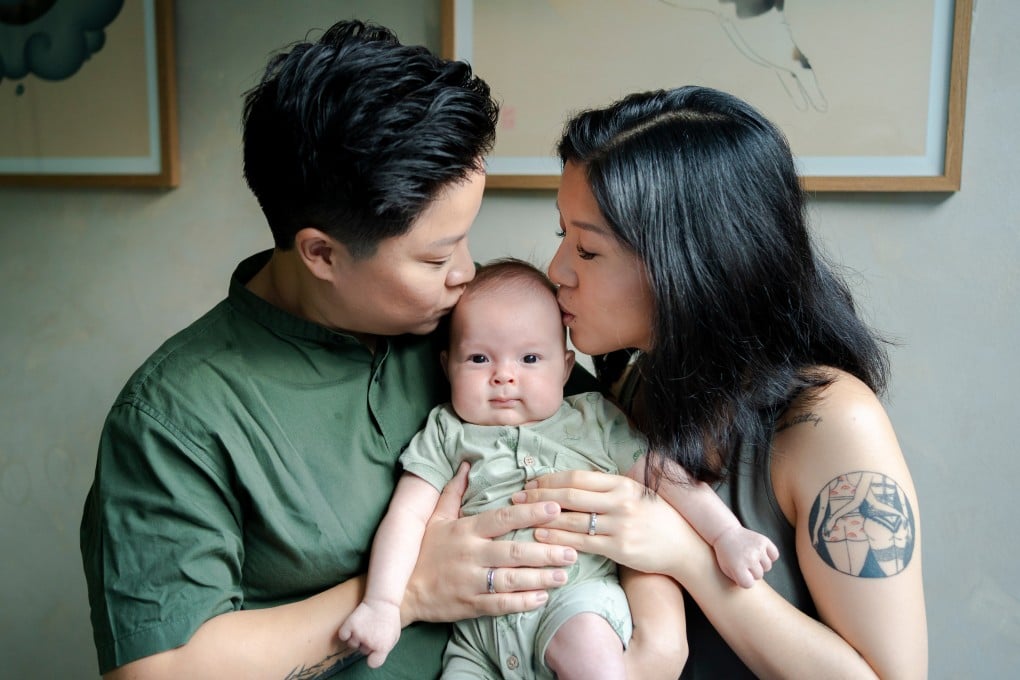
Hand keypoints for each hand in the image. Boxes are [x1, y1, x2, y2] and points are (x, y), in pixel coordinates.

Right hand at [338, 599, 399, 668]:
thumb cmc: (389, 618)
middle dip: (366, 643)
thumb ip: (386, 647)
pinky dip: (345, 633)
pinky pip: (343, 636)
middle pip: (363, 651)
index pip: (374, 663)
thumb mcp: (394, 635)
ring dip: (356, 638)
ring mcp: (359, 634)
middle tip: (372, 630)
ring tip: (364, 626)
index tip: (374, 651)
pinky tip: (352, 627)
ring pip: (352, 644)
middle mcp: (370, 642)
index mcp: (383, 646)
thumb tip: (375, 655)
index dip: (373, 658)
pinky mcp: (350, 625)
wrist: (383, 600)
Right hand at [402, 463, 577, 624]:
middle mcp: (471, 555)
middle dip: (546, 551)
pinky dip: (523, 602)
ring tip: (564, 574)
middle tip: (572, 550)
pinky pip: (501, 604)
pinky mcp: (470, 605)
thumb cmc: (422, 551)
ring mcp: (471, 582)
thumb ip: (453, 492)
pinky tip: (542, 597)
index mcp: (466, 531)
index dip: (530, 513)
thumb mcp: (434, 519)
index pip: (502, 519)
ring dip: (541, 577)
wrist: (400, 592)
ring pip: (512, 580)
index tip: (554, 508)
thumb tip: (466, 465)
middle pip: (514, 552)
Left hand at [512, 469, 712, 579]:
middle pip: (570, 495)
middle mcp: (620, 501)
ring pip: (572, 518)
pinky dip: (558, 539)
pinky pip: (582, 542)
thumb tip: (575, 483)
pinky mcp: (620, 548)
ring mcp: (620, 524)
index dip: (550, 479)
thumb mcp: (637, 494)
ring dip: (544, 518)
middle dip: (539, 496)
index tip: (531, 483)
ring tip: (523, 517)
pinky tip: (541, 537)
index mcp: (622, 483)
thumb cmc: (658, 519)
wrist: (685, 547)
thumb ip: (609, 488)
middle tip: (517, 498)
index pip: (578, 477)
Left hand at [712, 526, 779, 588]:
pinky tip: (761, 553)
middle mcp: (749, 558)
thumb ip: (739, 579)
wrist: (725, 532)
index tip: (740, 573)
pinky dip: (770, 556)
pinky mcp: (764, 540)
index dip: (744, 580)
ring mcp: (758, 548)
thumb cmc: (725, 554)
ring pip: (768, 566)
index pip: (749, 584)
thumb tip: (753, 584)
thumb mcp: (726, 569)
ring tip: (751, 557)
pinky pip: (775, 555)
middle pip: (759, 576)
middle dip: (752, 572)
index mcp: (738, 567)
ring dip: (761, 564)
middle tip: (744, 563)